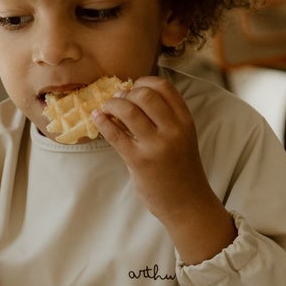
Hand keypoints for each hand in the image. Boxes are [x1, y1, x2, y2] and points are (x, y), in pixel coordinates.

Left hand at [93, 76, 235, 263]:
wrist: (187, 203)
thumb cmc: (181, 169)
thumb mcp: (181, 138)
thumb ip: (164, 118)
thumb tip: (130, 97)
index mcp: (185, 120)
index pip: (163, 86)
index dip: (143, 82)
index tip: (132, 88)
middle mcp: (173, 130)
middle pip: (144, 94)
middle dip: (126, 93)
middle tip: (117, 100)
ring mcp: (157, 145)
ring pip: (129, 110)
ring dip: (112, 105)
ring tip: (106, 109)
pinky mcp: (139, 161)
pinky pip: (115, 134)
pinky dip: (102, 122)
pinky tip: (97, 118)